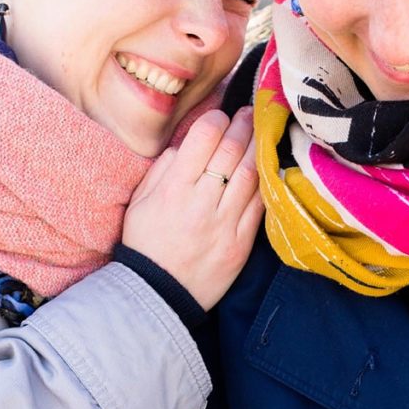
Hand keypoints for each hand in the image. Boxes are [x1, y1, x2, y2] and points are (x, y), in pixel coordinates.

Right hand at [123, 106, 262, 310]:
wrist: (158, 295)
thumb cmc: (145, 245)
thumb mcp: (139, 203)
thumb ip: (162, 170)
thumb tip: (187, 144)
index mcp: (173, 190)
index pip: (202, 139)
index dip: (216, 120)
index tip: (221, 116)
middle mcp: (201, 203)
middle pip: (231, 152)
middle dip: (243, 126)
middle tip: (250, 113)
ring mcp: (225, 225)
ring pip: (251, 175)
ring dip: (258, 148)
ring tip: (261, 132)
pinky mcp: (241, 244)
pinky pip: (260, 207)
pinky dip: (267, 183)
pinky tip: (269, 168)